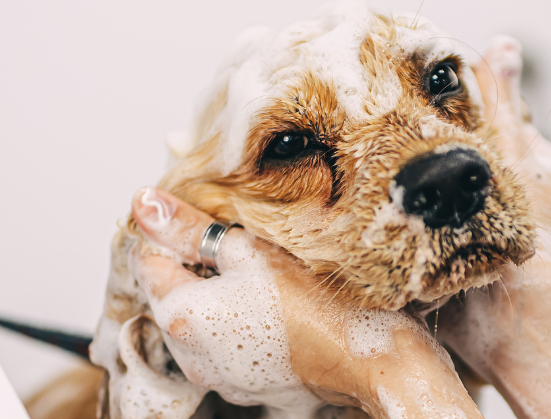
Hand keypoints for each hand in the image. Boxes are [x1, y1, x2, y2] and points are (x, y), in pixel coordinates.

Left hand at [130, 187, 482, 418]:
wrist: (366, 360)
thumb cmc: (317, 305)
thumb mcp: (250, 250)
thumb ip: (190, 227)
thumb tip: (146, 203)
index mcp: (182, 314)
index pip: (146, 260)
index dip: (173, 234)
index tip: (206, 224)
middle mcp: (189, 353)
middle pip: (173, 293)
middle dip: (198, 266)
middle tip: (242, 247)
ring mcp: (216, 374)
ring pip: (200, 320)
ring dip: (219, 295)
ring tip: (262, 278)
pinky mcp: (244, 385)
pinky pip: (225, 346)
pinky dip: (239, 324)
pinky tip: (274, 309)